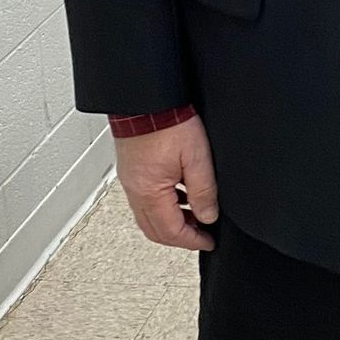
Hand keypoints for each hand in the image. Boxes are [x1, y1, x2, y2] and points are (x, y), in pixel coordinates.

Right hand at [114, 118, 218, 250]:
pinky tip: (180, 196)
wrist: (146, 99)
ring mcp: (131, 181)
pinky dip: (163, 207)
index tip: (208, 240)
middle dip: (179, 238)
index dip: (192, 241)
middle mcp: (135, 190)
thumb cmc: (168, 122)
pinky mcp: (131, 170)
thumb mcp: (196, 158)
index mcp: (150, 192)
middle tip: (201, 235)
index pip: (171, 232)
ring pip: (148, 217)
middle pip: (155, 230)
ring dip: (171, 222)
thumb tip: (208, 216)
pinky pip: (144, 200)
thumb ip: (203, 191)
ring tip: (194, 216)